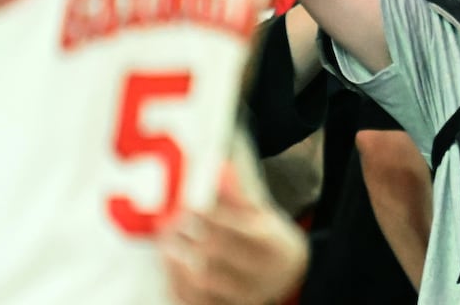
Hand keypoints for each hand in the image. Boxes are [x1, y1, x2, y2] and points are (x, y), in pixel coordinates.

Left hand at [158, 164, 306, 304]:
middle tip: (166, 224)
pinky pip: (197, 304)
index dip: (207, 217)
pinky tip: (170, 271)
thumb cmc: (271, 239)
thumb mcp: (263, 214)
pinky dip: (179, 288)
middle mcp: (260, 272)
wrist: (294, 274)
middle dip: (186, 239)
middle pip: (216, 256)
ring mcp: (244, 296)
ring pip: (204, 285)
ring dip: (177, 265)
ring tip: (164, 247)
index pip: (235, 229)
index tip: (185, 206)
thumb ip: (239, 194)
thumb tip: (220, 168)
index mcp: (271, 243)